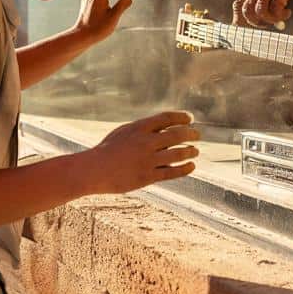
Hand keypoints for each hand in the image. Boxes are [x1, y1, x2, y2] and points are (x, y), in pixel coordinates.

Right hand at [83, 111, 198, 193]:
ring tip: (195, 151)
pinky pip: (172, 172)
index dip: (181, 117)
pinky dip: (185, 168)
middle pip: (177, 134)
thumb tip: (164, 127)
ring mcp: (147, 160)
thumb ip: (143, 129)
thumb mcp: (124, 132)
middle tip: (197, 135)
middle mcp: (145, 142)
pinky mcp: (147, 176)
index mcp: (139, 128)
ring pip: (178, 153)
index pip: (166, 118)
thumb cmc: (108, 150)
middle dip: (191, 134)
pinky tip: (191, 166)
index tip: (190, 119)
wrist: (94, 170)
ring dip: (190, 151)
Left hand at [234, 0, 292, 27]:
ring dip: (269, 20)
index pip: (237, 6)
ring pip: (259, 11)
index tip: (252, 27)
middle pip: (246, 11)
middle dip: (256, 23)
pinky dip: (281, 16)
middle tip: (268, 25)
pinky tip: (287, 12)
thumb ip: (262, 1)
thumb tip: (260, 23)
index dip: (241, 19)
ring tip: (279, 19)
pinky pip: (275, 8)